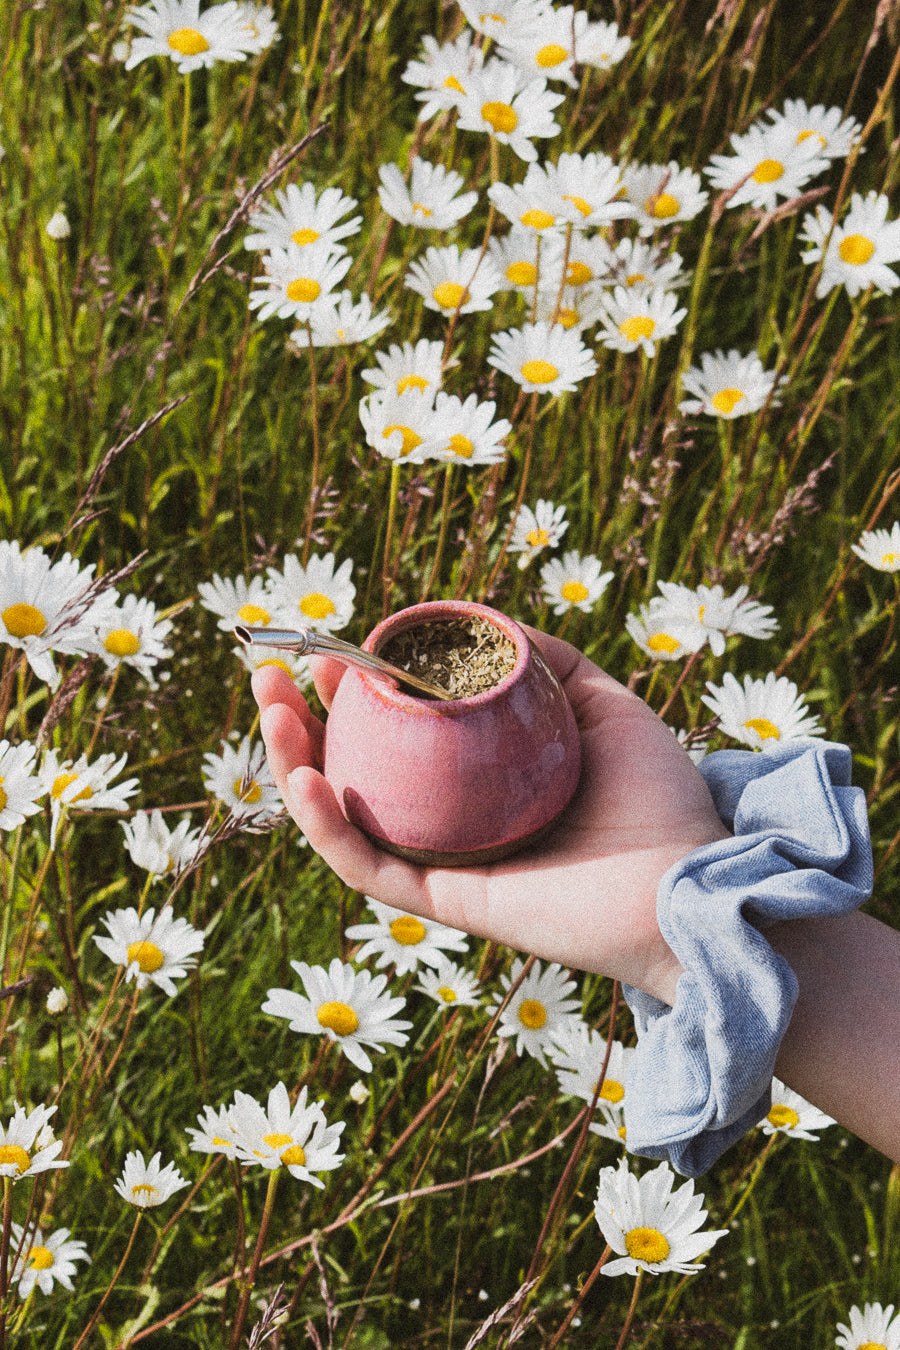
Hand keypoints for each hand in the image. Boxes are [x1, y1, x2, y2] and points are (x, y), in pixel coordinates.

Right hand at [251, 627, 729, 1002]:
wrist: (693, 880)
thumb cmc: (660, 801)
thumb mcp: (606, 707)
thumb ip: (552, 666)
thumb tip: (496, 626)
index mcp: (481, 787)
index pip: (399, 739)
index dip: (358, 693)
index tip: (334, 648)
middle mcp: (453, 827)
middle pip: (354, 774)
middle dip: (302, 724)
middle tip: (272, 673)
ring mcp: (445, 867)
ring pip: (344, 819)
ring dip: (292, 765)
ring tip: (270, 709)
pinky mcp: (448, 906)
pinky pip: (370, 868)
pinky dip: (327, 827)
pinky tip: (304, 778)